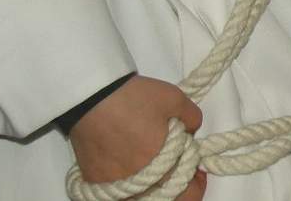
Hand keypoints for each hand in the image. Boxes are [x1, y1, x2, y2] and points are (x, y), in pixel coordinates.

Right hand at [69, 75, 206, 199]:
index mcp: (162, 171)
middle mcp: (138, 187)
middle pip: (164, 196)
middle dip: (175, 182)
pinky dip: (130, 182)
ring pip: (141, 196)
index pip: (188, 194)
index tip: (197, 170)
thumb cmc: (137, 99)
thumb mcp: (175, 99)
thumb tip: (191, 132)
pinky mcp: (96, 183)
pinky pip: (119, 191)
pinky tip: (130, 162)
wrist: (93, 98)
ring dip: (152, 185)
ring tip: (153, 163)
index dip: (197, 183)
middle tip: (175, 163)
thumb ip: (192, 118)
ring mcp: (116, 188)